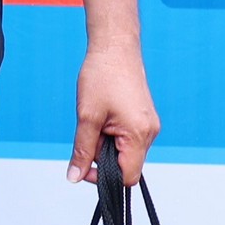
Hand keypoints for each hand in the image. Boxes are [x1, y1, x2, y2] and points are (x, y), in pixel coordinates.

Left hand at [70, 45, 158, 180]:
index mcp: (139, 134)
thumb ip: (82, 150)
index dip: (104, 177)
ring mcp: (150, 125)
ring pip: (127, 152)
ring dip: (108, 146)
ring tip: (97, 121)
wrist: (115, 47)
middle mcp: (150, 133)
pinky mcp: (145, 118)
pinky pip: (130, 139)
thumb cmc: (101, 77)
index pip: (127, 177)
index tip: (85, 162)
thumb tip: (74, 177)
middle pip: (127, 166)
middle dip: (104, 158)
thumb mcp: (86, 117)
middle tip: (90, 133)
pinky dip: (114, 136)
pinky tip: (105, 117)